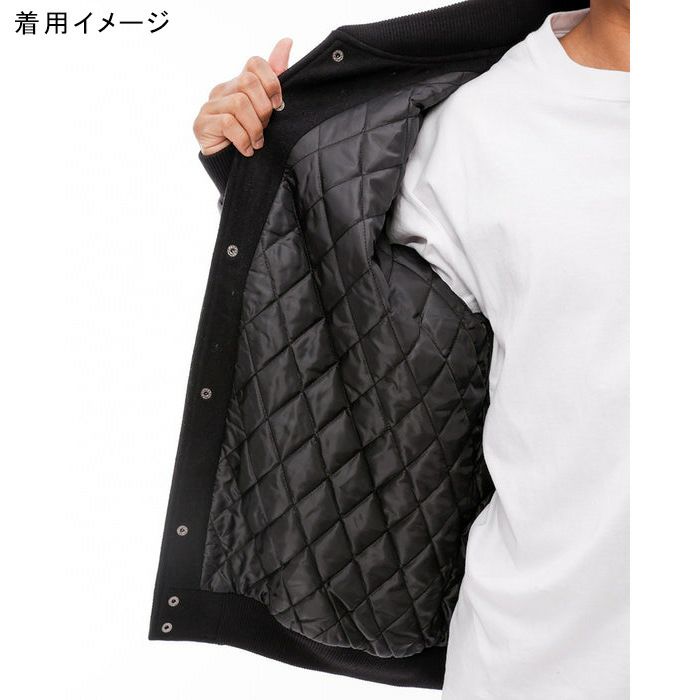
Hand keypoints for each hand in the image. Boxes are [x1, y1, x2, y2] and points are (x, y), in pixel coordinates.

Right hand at [193, 37, 292, 156]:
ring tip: (256, 143)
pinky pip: (228, 123)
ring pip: (239, 104)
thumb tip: (286, 41)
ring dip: (255, 128)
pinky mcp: (201, 124)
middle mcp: (222, 90)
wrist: (233, 170)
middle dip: (264, 109)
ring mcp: (209, 106)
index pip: (254, 63)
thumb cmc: (252, 139)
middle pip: (248, 83)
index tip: (279, 104)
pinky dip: (243, 139)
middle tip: (265, 128)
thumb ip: (275, 78)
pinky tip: (247, 150)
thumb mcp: (268, 110)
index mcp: (239, 84)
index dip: (271, 81)